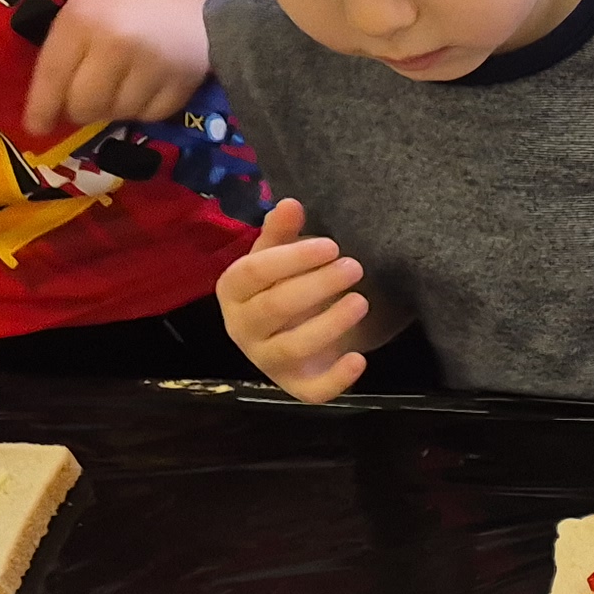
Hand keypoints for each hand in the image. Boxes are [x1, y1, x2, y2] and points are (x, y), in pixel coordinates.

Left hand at [23, 0, 210, 137]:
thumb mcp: (81, 11)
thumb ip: (62, 52)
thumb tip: (51, 110)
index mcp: (82, 20)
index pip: (53, 76)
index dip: (42, 108)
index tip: (35, 127)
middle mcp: (116, 45)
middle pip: (85, 105)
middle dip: (79, 108)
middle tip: (84, 99)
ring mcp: (153, 66)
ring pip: (118, 114)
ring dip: (112, 108)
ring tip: (117, 87)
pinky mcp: (183, 81)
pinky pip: (151, 115)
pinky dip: (141, 108)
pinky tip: (142, 88)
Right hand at [217, 199, 374, 403]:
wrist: (298, 329)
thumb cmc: (285, 285)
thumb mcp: (280, 256)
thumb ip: (281, 232)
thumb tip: (290, 203)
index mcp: (232, 291)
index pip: (253, 272)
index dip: (292, 258)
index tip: (331, 245)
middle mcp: (242, 328)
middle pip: (274, 308)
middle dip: (317, 286)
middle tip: (355, 267)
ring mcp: (267, 361)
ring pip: (293, 347)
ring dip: (329, 324)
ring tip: (361, 301)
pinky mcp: (296, 386)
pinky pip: (312, 391)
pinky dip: (336, 379)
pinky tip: (359, 359)